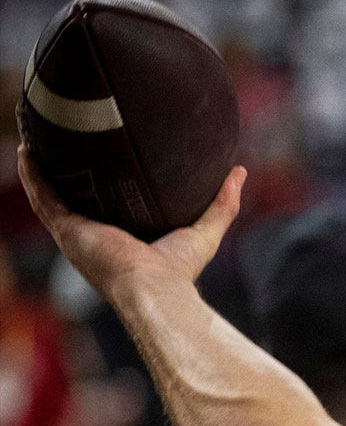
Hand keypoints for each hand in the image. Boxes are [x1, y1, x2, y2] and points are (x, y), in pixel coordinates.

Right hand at [17, 145, 244, 297]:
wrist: (155, 288)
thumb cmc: (179, 271)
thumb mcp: (205, 230)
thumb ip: (222, 203)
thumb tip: (239, 171)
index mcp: (123, 238)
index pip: (111, 205)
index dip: (106, 183)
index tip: (106, 157)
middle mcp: (96, 235)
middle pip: (77, 197)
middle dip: (68, 172)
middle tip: (67, 139)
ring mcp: (78, 233)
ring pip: (53, 194)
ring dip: (43, 167)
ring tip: (38, 136)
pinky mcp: (68, 231)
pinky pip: (44, 197)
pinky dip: (33, 175)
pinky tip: (27, 150)